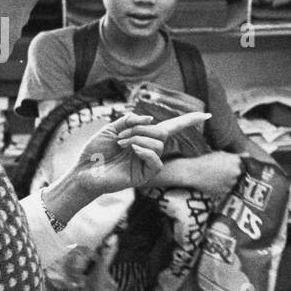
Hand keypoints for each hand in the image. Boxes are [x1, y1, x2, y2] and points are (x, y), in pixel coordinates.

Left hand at [75, 113, 204, 193]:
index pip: (171, 128)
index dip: (188, 121)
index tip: (207, 115)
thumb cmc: (95, 151)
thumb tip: (151, 120)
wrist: (84, 171)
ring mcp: (148, 163)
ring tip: (121, 144)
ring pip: (157, 144)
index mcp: (143, 138)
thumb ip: (130, 121)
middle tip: (121, 135)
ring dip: (137, 139)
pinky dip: (145, 151)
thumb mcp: (111, 129)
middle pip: (161, 132)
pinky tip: (133, 150)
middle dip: (141, 128)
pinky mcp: (145, 176)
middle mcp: (149, 150)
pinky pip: (156, 160)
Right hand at [176, 151, 244, 196]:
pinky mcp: (226, 192)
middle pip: (239, 175)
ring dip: (228, 181)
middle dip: (233, 174)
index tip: (229, 167)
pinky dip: (222, 187)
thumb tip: (248, 155)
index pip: (244, 166)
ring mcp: (231, 183)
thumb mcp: (222, 154)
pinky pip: (227, 190)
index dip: (237, 166)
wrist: (193, 172)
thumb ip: (237, 156)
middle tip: (221, 172)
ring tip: (216, 177)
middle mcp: (236, 172)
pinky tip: (214, 183)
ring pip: (233, 183)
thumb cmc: (206, 161)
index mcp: (236, 161)